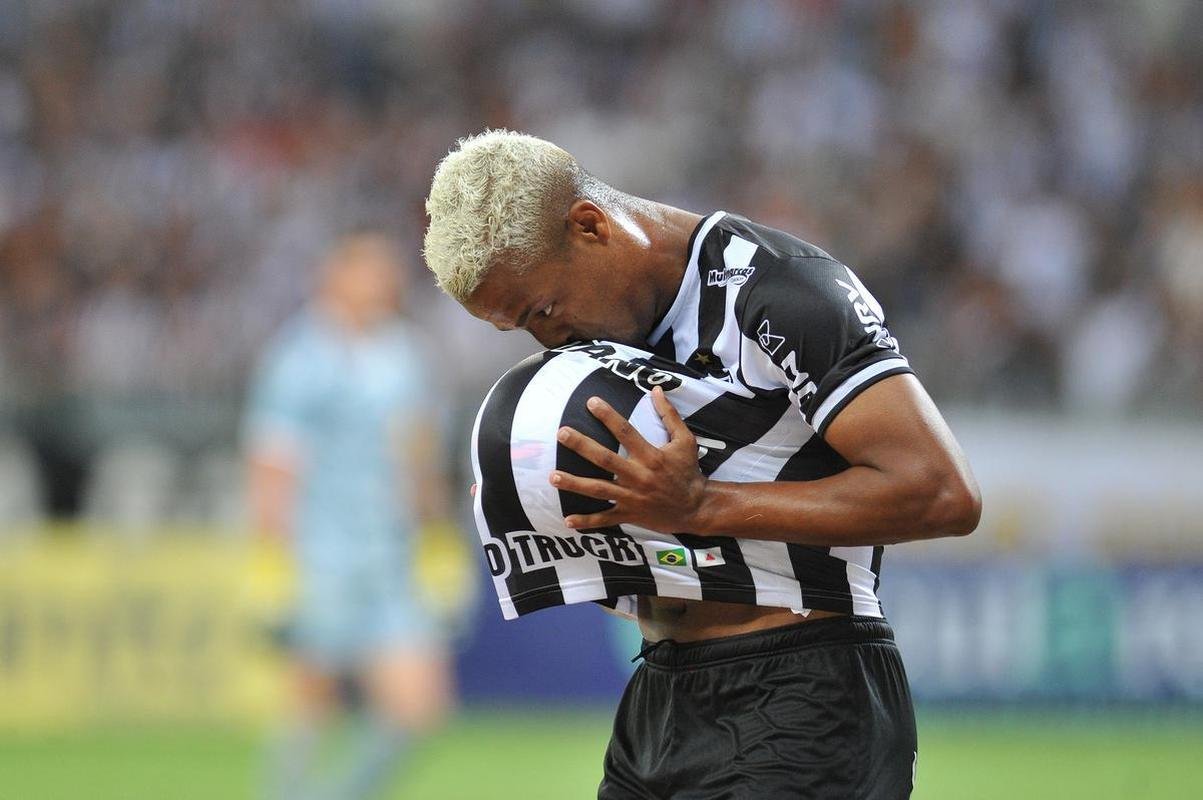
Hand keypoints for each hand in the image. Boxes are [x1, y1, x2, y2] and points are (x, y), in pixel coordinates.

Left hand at [549, 387, 709, 532]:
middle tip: (562, 433)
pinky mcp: (629, 514)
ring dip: (575, 483)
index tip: (590, 402)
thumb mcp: (685, 440)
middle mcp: (638, 476)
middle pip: (605, 459)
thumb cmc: (689, 471)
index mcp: (651, 456)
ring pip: (599, 489)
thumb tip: (656, 389)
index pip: (625, 432)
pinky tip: (568, 520)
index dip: (608, 416)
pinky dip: (587, 521)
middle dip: (582, 446)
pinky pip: (605, 519)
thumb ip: (669, 415)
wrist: (696, 507)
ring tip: (553, 476)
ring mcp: (632, 497)